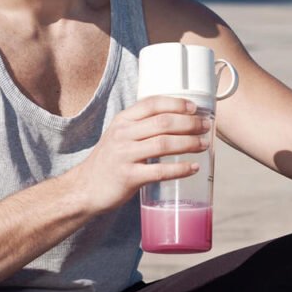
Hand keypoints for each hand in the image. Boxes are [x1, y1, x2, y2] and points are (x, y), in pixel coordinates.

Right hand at [66, 96, 210, 214]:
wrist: (85, 188)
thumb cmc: (109, 161)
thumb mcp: (120, 135)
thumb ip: (141, 125)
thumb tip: (178, 119)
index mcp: (122, 120)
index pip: (152, 104)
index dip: (176, 104)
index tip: (195, 108)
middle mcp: (123, 134)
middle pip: (163, 123)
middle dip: (189, 123)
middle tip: (206, 126)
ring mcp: (125, 156)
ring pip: (164, 144)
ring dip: (189, 143)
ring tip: (204, 144)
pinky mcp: (129, 177)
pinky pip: (160, 171)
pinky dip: (180, 169)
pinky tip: (193, 168)